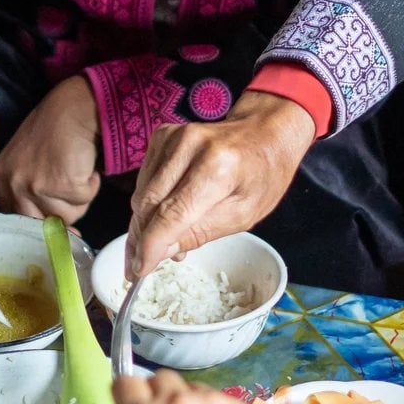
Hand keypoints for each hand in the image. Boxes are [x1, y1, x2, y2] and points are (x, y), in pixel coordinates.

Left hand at [0, 76, 101, 222]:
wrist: (75, 107)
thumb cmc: (57, 128)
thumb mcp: (29, 158)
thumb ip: (30, 189)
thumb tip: (49, 227)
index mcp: (4, 175)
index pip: (15, 215)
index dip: (37, 222)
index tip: (54, 223)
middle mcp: (15, 182)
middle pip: (40, 223)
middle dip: (61, 214)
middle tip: (73, 194)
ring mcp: (37, 184)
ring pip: (65, 216)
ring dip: (78, 198)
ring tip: (78, 170)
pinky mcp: (62, 184)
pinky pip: (83, 200)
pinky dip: (91, 186)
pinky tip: (86, 166)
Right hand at [126, 91, 314, 276]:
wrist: (264, 133)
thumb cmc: (262, 176)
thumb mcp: (243, 215)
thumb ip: (200, 233)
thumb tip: (161, 253)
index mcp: (217, 167)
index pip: (170, 214)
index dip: (150, 246)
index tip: (138, 271)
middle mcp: (189, 146)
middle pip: (148, 204)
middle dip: (141, 239)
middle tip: (141, 265)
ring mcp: (172, 136)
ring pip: (141, 193)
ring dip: (144, 223)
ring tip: (163, 241)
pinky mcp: (162, 135)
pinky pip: (144, 179)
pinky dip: (149, 202)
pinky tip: (165, 214)